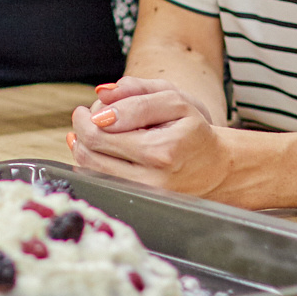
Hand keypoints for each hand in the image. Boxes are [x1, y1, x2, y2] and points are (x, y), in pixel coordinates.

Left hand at [66, 77, 228, 194]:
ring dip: (82, 146)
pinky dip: (91, 163)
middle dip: (81, 129)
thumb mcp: (175, 101)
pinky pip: (100, 182)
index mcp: (161, 150)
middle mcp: (151, 178)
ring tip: (93, 131)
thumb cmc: (193, 131)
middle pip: (90, 151)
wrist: (214, 168)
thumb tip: (101, 95)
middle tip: (85, 116)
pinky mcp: (138, 202)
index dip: (87, 116)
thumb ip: (138, 93)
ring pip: (90, 169)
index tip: (90, 109)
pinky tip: (97, 150)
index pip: (101, 131)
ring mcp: (144, 194)